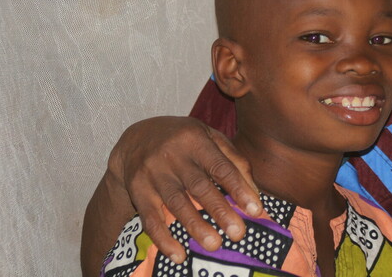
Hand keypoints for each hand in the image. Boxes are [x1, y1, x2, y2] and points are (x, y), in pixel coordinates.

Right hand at [116, 116, 261, 262]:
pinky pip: (150, 218)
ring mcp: (153, 172)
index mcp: (195, 139)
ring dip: (195, 226)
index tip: (255, 210)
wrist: (135, 139)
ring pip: (176, 202)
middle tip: (238, 233)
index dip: (239, 188)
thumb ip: (233, 160)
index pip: (220, 166)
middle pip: (199, 186)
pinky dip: (163, 239)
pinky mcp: (137, 190)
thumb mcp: (208, 137)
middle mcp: (172, 154)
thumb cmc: (183, 140)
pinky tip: (178, 254)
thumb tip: (255, 194)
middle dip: (219, 210)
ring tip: (214, 244)